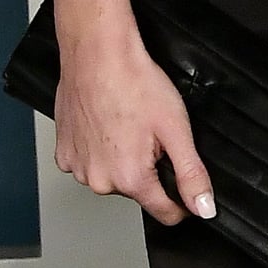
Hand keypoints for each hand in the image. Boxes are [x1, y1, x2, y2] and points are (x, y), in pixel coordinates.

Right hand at [52, 30, 215, 226]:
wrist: (98, 54)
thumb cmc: (135, 82)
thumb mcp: (176, 128)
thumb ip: (191, 174)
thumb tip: (204, 208)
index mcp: (130, 179)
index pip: (165, 212)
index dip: (182, 200)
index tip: (184, 184)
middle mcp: (100, 181)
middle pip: (138, 189)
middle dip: (149, 166)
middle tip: (150, 131)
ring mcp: (78, 168)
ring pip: (112, 175)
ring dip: (123, 156)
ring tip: (126, 123)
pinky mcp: (63, 154)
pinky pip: (89, 161)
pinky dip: (100, 148)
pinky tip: (106, 123)